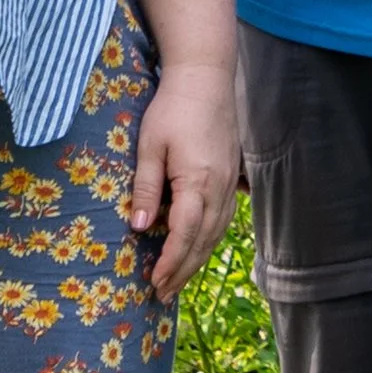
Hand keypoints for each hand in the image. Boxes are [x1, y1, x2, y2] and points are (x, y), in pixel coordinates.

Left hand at [128, 60, 239, 302]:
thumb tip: (138, 228)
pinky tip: (198, 247)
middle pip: (204, 241)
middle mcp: (220, 188)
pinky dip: (210, 239)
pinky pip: (223, 217)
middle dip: (183, 270)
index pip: (185, 234)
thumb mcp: (150, 145)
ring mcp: (231, 183)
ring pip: (217, 233)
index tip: (154, 284)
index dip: (170, 263)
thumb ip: (146, 188)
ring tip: (178, 280)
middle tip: (163, 295)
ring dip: (197, 259)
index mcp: (199, 182)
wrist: (206, 77)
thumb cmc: (173, 108)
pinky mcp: (233, 175)